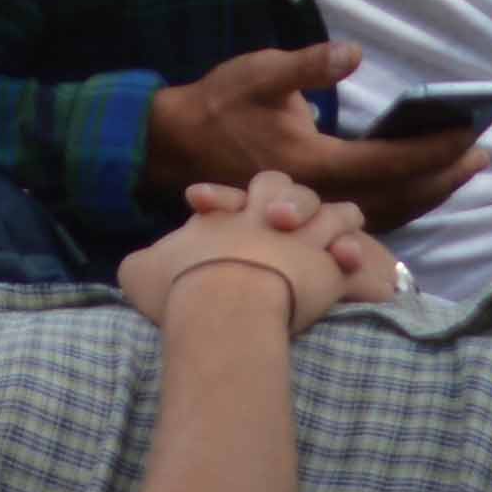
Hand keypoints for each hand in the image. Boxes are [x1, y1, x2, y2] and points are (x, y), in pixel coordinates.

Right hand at [120, 170, 376, 330]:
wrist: (224, 304)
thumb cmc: (180, 287)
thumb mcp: (139, 271)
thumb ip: (144, 263)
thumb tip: (143, 265)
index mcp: (225, 214)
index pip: (232, 195)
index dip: (224, 202)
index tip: (211, 215)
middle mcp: (266, 215)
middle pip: (284, 188)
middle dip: (287, 198)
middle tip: (280, 221)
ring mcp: (303, 237)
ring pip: (332, 211)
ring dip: (335, 220)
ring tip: (335, 238)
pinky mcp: (329, 265)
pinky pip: (352, 251)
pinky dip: (352, 256)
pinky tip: (346, 264)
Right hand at [141, 43, 486, 230]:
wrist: (174, 146)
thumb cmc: (220, 104)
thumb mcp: (260, 73)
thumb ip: (308, 65)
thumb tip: (352, 53)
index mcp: (311, 163)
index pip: (386, 162)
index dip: (430, 150)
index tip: (466, 133)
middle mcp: (317, 197)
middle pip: (395, 196)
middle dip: (441, 176)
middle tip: (480, 155)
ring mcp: (312, 213)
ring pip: (384, 212)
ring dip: (427, 194)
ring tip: (462, 170)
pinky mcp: (308, 216)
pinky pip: (367, 216)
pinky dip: (401, 205)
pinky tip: (421, 190)